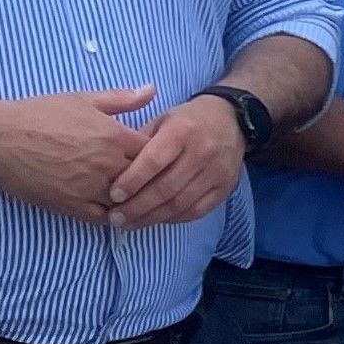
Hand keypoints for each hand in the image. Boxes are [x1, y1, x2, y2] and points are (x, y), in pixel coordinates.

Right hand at [0, 85, 155, 223]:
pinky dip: (112, 216)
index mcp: (115, 137)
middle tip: (149, 180)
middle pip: (146, 180)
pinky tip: (113, 210)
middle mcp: (107, 165)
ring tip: (134, 198)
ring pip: (128, 203)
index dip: (159, 155)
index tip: (155, 155)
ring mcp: (90, 189)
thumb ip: (122, 98)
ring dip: (133, 201)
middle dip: (150, 180)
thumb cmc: (39, 114)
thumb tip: (153, 89)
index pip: (156, 153)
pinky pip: (103, 218)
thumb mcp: (83, 99)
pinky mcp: (71, 206)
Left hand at [106, 96, 246, 228]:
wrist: (231, 119)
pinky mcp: (226, 186)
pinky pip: (197, 210)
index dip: (131, 182)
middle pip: (166, 188)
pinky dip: (174, 218)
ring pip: (181, 203)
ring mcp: (217, 171)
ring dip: (152, 217)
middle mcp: (202, 152)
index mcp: (182, 131)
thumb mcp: (161, 120)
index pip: (153, 162)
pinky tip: (156, 219)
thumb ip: (140, 144)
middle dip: (137, 207)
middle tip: (116, 218)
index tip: (112, 196)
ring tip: (130, 224)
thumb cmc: (188, 120)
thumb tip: (116, 172)